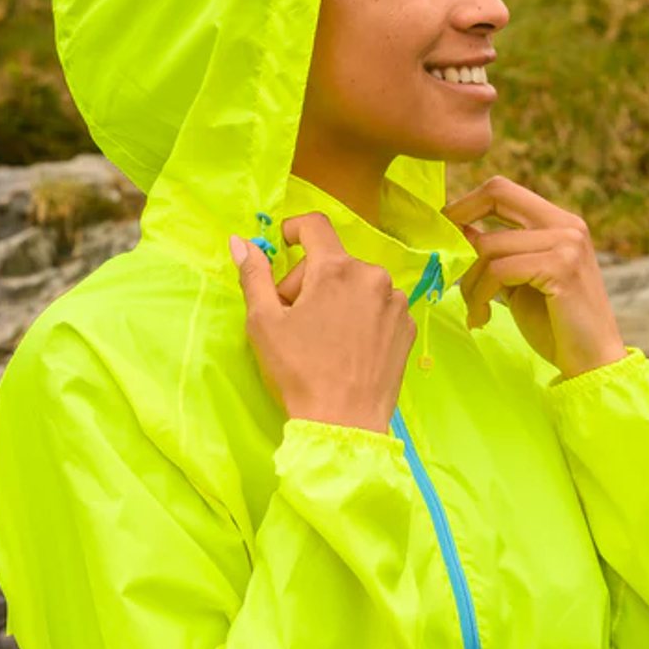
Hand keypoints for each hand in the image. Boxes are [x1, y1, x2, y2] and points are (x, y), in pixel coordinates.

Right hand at [229, 212, 417, 434]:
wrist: (344, 423)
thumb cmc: (299, 372)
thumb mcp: (264, 323)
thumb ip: (254, 275)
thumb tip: (241, 241)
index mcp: (336, 269)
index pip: (315, 225)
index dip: (294, 230)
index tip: (284, 247)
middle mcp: (373, 276)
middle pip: (333, 261)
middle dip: (309, 281)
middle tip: (294, 318)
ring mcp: (395, 303)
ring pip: (357, 285)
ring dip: (337, 299)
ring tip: (324, 337)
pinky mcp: (406, 327)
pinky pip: (378, 307)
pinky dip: (361, 317)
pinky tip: (349, 348)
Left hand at [442, 175, 627, 380]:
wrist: (592, 362)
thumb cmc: (554, 325)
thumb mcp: (517, 281)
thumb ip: (496, 254)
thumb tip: (457, 229)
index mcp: (559, 222)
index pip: (502, 189)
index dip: (466, 204)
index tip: (444, 231)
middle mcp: (567, 224)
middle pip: (496, 194)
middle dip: (458, 221)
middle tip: (444, 257)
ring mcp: (567, 243)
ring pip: (489, 245)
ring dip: (468, 283)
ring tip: (474, 310)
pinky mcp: (562, 267)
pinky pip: (498, 271)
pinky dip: (479, 296)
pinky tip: (481, 317)